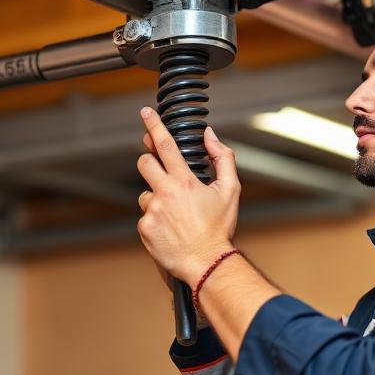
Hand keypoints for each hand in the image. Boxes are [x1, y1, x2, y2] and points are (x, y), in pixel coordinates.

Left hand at [136, 107, 240, 288]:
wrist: (207, 262)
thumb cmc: (220, 228)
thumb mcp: (230, 190)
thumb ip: (223, 158)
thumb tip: (210, 136)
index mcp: (184, 181)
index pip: (164, 145)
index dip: (154, 125)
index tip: (146, 113)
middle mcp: (165, 194)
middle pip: (144, 164)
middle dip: (150, 162)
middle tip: (162, 172)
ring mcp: (152, 211)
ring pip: (145, 193)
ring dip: (157, 198)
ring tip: (176, 214)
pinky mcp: (144, 228)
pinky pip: (145, 216)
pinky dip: (156, 219)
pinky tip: (171, 228)